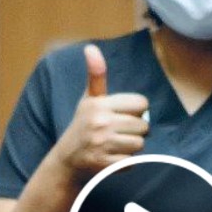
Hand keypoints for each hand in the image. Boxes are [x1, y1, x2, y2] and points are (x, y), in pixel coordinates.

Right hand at [51, 44, 148, 178]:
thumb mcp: (89, 99)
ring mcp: (102, 144)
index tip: (123, 115)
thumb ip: (96, 74)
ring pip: (139, 144)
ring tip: (116, 145)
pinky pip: (132, 161)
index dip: (136, 111)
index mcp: (99, 104)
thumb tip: (91, 48)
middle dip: (136, 130)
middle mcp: (100, 123)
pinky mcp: (105, 164)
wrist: (67, 159)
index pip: (141, 104)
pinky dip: (126, 162)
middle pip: (143, 126)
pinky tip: (113, 157)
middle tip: (119, 133)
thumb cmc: (83, 125)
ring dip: (132, 147)